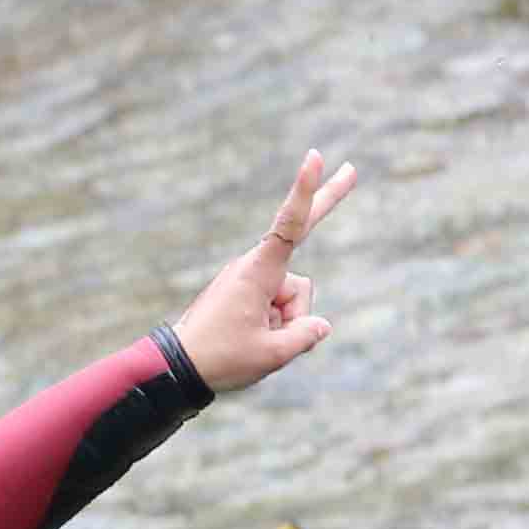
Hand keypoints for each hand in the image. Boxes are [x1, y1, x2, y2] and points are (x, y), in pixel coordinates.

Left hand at [172, 148, 360, 394]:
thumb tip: (319, 325)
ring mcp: (251, 279)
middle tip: (351, 170)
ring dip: (285, 322)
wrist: (177, 370)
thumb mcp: (270, 354)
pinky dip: (275, 326)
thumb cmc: (220, 359)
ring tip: (255, 342)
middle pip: (299, 234)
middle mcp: (256, 267)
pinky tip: (252, 341)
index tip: (313, 157)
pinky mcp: (246, 293)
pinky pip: (277, 306)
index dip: (305, 191)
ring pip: (293, 296)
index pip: (289, 224)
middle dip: (326, 200)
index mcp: (258, 272)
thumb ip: (304, 336)